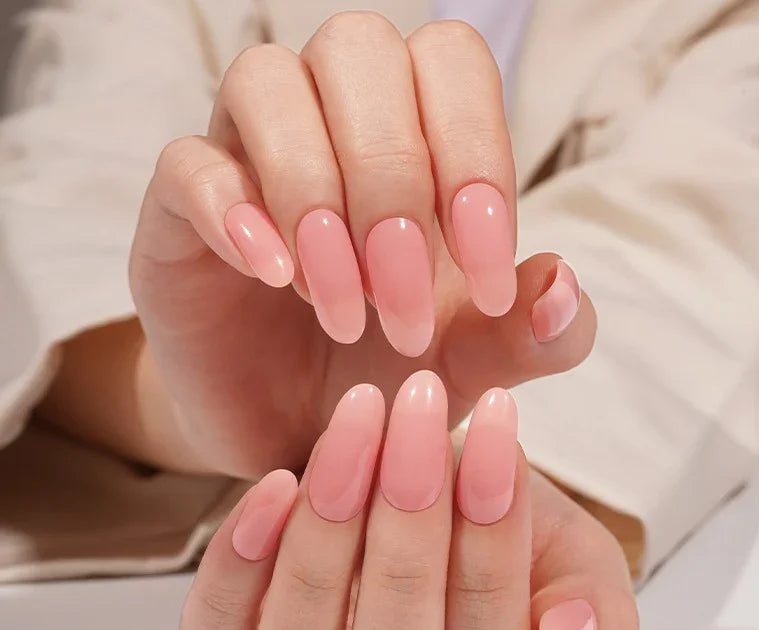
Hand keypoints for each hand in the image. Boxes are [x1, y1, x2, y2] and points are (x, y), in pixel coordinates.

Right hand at [129, 12, 593, 476]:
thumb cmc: (381, 374)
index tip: (488, 281)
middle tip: (404, 309)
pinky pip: (188, 164)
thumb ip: (527, 333)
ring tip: (341, 307)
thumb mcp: (469, 364)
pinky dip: (236, 212)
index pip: (451, 65)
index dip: (476, 156)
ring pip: (268, 84)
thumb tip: (561, 290)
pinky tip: (274, 275)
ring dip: (318, 197)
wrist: (291, 427)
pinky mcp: (177, 212)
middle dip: (394, 185)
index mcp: (412, 133)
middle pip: (360, 53)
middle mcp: (327, 120)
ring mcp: (243, 155)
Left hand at [180, 372, 637, 629]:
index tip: (496, 434)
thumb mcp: (565, 557)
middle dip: (408, 540)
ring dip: (326, 544)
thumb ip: (593, 602)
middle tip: (418, 421)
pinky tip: (277, 486)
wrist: (411, 506)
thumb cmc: (486, 533)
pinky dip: (236, 569)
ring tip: (357, 434)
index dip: (494, 551)